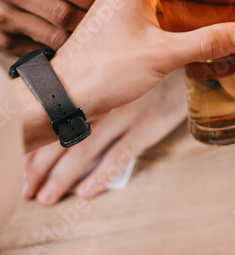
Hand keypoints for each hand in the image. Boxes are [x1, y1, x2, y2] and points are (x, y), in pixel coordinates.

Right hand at [0, 0, 99, 54]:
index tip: (109, 0)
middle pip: (62, 14)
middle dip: (90, 20)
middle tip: (107, 22)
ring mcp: (1, 17)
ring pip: (54, 37)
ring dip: (78, 38)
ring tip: (95, 35)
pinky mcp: (0, 40)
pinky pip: (39, 52)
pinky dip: (59, 51)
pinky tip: (71, 45)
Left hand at [22, 74, 185, 203]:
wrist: (191, 57)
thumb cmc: (155, 65)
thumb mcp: (124, 72)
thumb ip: (100, 91)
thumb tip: (71, 117)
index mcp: (95, 85)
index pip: (55, 116)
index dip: (37, 142)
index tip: (23, 164)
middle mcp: (106, 99)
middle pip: (64, 135)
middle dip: (41, 167)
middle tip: (27, 190)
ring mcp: (127, 112)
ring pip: (86, 149)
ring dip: (63, 176)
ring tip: (47, 197)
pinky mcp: (149, 124)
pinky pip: (121, 154)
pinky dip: (102, 175)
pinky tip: (86, 191)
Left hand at [51, 0, 234, 120]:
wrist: (67, 97)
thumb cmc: (102, 70)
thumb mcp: (162, 54)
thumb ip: (205, 42)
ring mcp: (121, 14)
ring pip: (164, 4)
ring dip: (187, 12)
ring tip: (219, 19)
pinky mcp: (121, 35)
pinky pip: (154, 22)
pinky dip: (174, 27)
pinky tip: (192, 40)